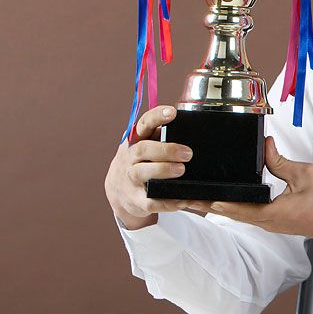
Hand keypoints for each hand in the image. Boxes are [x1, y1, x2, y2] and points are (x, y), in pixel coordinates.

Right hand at [105, 106, 193, 230]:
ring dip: (162, 170)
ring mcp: (130, 178)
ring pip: (142, 172)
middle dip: (166, 150)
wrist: (118, 189)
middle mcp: (130, 157)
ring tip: (181, 170)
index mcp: (137, 139)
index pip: (144, 124)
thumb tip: (194, 127)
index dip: (157, 116)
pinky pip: (150, 201)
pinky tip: (182, 199)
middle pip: (143, 149)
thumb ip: (163, 135)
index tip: (172, 112)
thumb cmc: (141, 160)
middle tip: (188, 153)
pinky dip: (167, 201)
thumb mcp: (147, 143)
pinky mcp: (136, 199)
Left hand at [199, 137, 312, 269]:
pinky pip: (246, 213)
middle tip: (183, 196)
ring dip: (216, 206)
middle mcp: (265, 221)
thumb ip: (280, 161)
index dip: (213, 201)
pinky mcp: (272, 220)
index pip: (234, 207)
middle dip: (206, 204)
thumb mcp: (303, 174)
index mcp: (270, 212)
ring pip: (235, 214)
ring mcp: (267, 222)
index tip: (194, 195)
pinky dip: (231, 206)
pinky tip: (223, 198)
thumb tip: (265, 145)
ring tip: (195, 197)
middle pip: (228, 212)